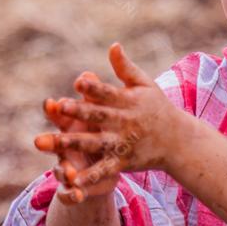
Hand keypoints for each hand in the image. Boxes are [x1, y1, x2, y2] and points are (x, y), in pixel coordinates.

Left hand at [33, 42, 181, 188]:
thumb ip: (125, 68)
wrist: (178, 141)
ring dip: (71, 142)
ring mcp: (122, 143)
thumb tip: (113, 45)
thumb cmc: (157, 107)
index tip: (78, 81)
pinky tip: (71, 180)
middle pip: (97, 116)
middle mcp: (124, 122)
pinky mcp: (122, 162)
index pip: (108, 92)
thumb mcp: (145, 84)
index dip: (93, 87)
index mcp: (127, 101)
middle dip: (78, 111)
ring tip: (48, 142)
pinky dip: (89, 176)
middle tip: (59, 107)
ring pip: (93, 143)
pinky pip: (104, 170)